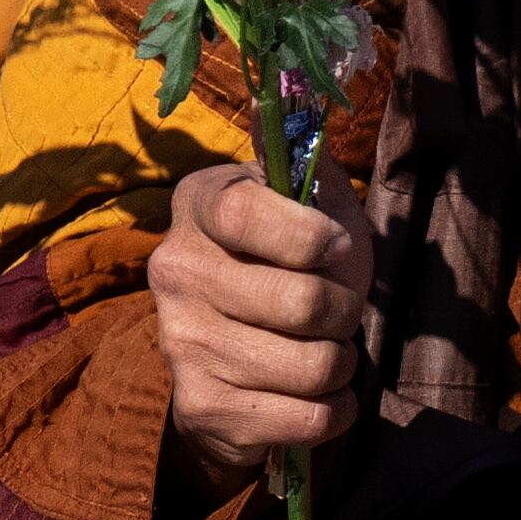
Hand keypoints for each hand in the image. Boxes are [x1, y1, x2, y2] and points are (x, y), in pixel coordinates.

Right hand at [150, 159, 368, 487]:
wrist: (240, 364)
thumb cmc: (292, 267)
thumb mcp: (312, 206)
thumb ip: (306, 162)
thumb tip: (273, 100)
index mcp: (201, 205)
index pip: (249, 215)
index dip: (310, 237)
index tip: (337, 249)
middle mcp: (175, 270)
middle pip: (298, 304)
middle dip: (344, 312)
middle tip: (338, 312)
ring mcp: (180, 343)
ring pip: (309, 366)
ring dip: (341, 364)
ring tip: (326, 352)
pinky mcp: (198, 407)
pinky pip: (303, 419)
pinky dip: (333, 412)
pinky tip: (319, 396)